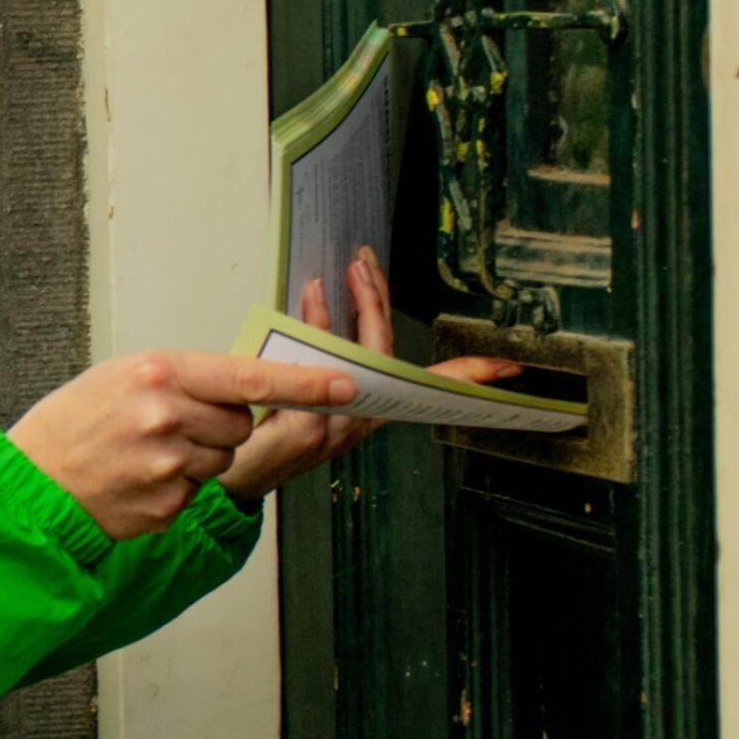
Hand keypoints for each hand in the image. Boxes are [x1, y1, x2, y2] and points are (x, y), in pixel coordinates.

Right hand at [9, 350, 357, 539]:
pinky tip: (140, 480)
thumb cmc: (74, 423)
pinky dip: (176, 487)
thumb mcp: (123, 375)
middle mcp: (168, 417)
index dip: (305, 383)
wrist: (33, 483)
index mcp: (160, 373)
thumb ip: (183, 377)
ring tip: (147, 454)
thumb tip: (242, 386)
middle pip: (240, 422)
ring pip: (222, 458)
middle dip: (219, 423)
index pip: (251, 378)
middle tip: (170, 424)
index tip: (345, 384)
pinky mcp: (168, 506)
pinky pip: (198, 491)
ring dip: (198, 456)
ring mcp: (169, 466)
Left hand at [218, 246, 520, 503]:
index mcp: (366, 410)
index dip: (466, 376)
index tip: (505, 366)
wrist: (233, 477)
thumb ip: (319, 353)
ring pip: (363, 356)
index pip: (424, 387)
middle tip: (367, 261)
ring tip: (353, 269)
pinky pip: (321, 368)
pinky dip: (320, 325)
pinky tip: (314, 297)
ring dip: (360, 305)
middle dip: (381, 300)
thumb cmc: (266, 430)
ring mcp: (339, 426)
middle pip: (387, 352)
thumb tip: (323, 299)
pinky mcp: (311, 428)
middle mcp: (361, 420)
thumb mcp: (305, 388)